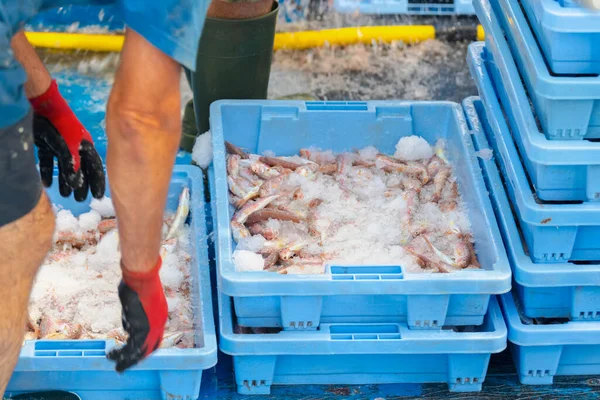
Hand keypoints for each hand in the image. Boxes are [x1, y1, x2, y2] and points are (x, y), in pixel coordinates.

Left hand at [30, 80, 104, 200]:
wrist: (42, 105)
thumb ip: (72, 166)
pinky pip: (50, 161)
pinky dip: (48, 172)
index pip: (95, 167)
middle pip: (81, 170)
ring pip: (66, 167)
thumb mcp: (67, 148)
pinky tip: (47, 183)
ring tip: (64, 195)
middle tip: (79, 200)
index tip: (96, 196)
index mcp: (86, 147)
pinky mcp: (47, 144)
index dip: (97, 182)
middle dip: (81, 185)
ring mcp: (62, 146)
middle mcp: (76, 147)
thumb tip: (76, 184)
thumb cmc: (59, 126)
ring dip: (65, 181)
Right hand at [108, 258, 167, 371]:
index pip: (156, 340)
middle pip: (148, 349)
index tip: (137, 356)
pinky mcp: (143, 329)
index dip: (146, 350)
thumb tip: (128, 325)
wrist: (142, 278)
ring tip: (115, 364)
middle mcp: (158, 325)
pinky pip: (132, 346)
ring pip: (139, 351)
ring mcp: (152, 327)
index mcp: (160, 317)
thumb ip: (137, 313)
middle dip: (135, 360)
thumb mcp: (141, 300)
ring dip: (125, 359)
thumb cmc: (139, 284)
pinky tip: (112, 354)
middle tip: (124, 367)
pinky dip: (121, 353)